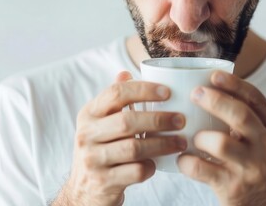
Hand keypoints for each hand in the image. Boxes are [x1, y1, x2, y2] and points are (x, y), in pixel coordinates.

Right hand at [53, 72, 186, 205]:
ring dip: (162, 144)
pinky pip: (135, 172)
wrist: (84, 191)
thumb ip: (113, 101)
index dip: (144, 90)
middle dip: (159, 119)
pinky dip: (151, 167)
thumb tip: (126, 73)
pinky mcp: (103, 182)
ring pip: (134, 148)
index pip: (116, 93)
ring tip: (181, 142)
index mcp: (88, 114)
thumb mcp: (100, 124)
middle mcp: (86, 134)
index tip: (168, 92)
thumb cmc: (101, 150)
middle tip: (181, 120)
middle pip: (127, 121)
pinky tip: (158, 163)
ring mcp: (93, 159)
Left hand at [177, 71, 265, 205]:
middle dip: (215, 101)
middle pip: (241, 115)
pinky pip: (201, 168)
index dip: (234, 85)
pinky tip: (183, 159)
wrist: (263, 205)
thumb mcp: (261, 139)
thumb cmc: (253, 164)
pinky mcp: (232, 187)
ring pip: (221, 143)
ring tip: (193, 138)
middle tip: (195, 93)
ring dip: (200, 137)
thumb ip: (246, 117)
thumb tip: (211, 84)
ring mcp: (251, 168)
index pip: (256, 100)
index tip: (213, 75)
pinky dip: (186, 161)